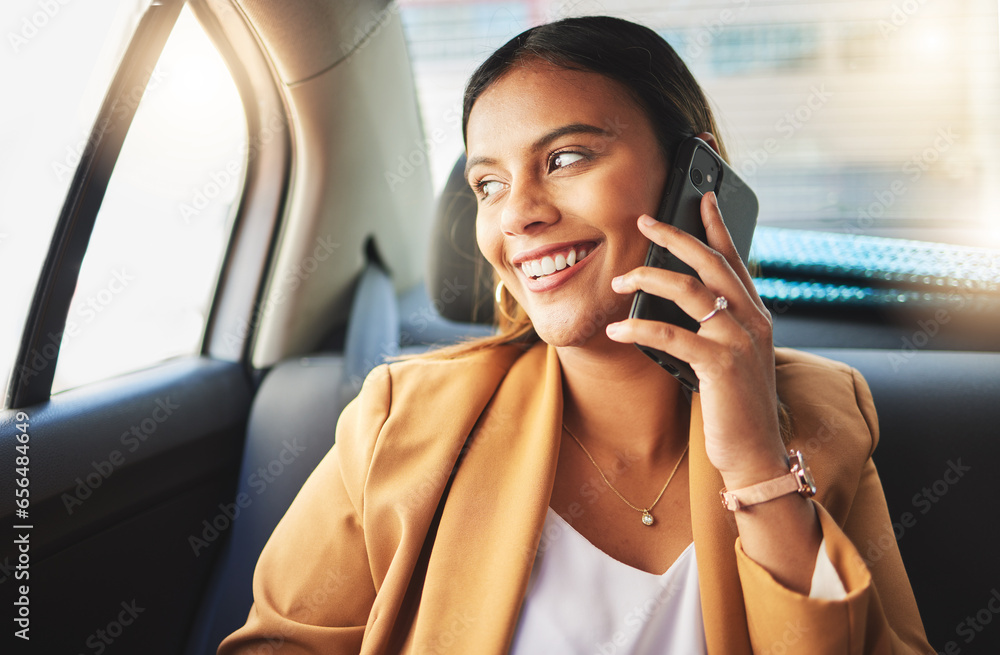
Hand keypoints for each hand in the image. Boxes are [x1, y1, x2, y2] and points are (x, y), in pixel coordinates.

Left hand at [606, 192, 787, 486]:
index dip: (717, 226)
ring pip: (691, 291)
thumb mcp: (731, 358)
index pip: (735, 259)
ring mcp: (739, 341)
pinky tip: (616, 331)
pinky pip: (673, 336)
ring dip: (649, 280)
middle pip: (710, 263)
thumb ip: (716, 328)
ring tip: (619, 281)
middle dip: (675, 236)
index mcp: (755, 315)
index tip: (701, 197)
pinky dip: (639, 330)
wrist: (756, 453)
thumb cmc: (737, 406)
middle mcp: (752, 321)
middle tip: (644, 221)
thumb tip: (682, 304)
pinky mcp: (721, 365)